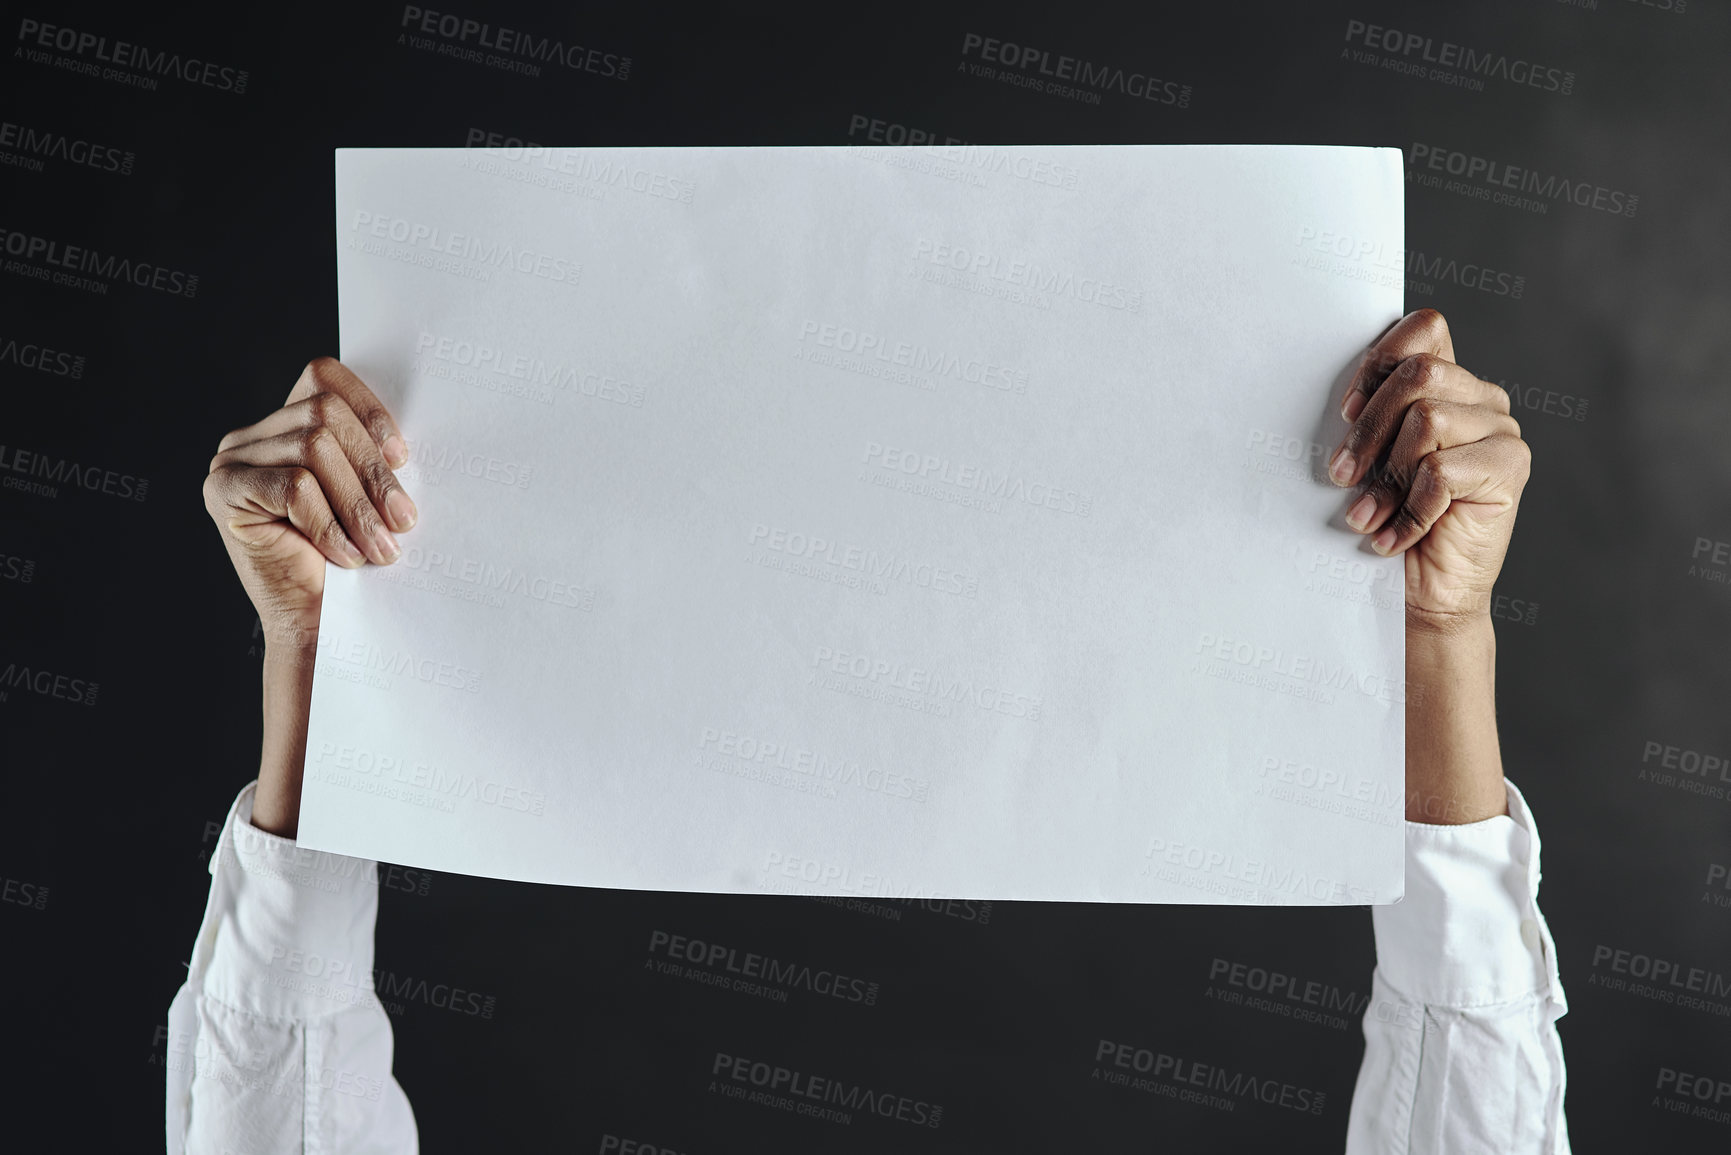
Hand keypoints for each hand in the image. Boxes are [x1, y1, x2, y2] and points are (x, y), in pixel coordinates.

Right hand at [203, 358, 416, 648]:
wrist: (317, 623)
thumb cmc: (349, 558)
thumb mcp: (366, 493)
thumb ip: (369, 452)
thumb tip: (403, 437)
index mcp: (285, 423)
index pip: (323, 376)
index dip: (367, 408)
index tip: (402, 457)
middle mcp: (251, 436)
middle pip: (324, 414)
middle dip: (373, 471)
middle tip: (403, 521)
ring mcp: (232, 461)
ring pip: (314, 449)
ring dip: (358, 504)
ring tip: (380, 547)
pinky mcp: (224, 491)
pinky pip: (295, 487)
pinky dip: (328, 523)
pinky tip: (344, 555)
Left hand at [1327, 309, 1530, 634]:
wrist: (1422, 594)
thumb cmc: (1387, 520)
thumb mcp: (1370, 458)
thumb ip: (1371, 414)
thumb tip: (1345, 397)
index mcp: (1450, 383)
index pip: (1425, 330)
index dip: (1379, 362)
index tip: (1345, 412)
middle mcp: (1483, 399)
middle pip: (1418, 375)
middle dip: (1368, 429)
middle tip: (1341, 476)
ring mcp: (1502, 431)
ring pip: (1427, 419)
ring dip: (1385, 476)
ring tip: (1366, 516)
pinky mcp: (1509, 468)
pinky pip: (1440, 470)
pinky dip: (1407, 509)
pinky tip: (1392, 538)